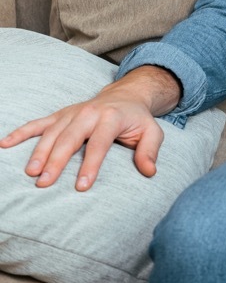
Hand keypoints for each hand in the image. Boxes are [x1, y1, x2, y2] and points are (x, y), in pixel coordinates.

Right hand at [0, 66, 178, 190]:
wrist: (126, 95)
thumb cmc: (137, 119)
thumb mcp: (153, 132)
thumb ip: (150, 150)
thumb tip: (150, 171)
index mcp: (111, 118)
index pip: (99, 143)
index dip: (91, 165)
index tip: (82, 186)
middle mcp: (88, 113)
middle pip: (69, 139)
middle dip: (56, 161)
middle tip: (44, 183)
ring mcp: (72, 113)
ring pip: (51, 133)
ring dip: (39, 152)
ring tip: (30, 173)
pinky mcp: (60, 115)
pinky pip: (38, 123)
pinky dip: (21, 132)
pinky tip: (5, 144)